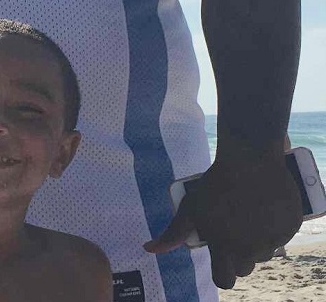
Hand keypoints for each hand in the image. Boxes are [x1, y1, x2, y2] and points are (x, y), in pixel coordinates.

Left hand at [145, 147, 301, 288]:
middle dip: (237, 253)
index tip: (219, 255)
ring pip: (263, 253)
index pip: (224, 279)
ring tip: (245, 217)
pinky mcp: (290, 227)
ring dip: (255, 242)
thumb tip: (148, 249)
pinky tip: (262, 210)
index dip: (220, 270)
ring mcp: (274, 240)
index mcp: (226, 248)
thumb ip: (173, 233)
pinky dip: (273, 228)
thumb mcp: (190, 208)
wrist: (249, 158)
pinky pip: (281, 237)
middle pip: (243, 266)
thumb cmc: (214, 184)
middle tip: (231, 228)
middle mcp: (252, 250)